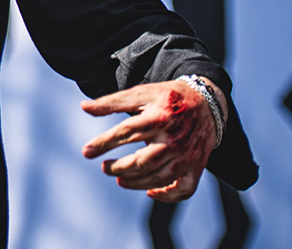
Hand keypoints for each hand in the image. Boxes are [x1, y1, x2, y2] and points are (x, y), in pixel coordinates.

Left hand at [80, 79, 224, 202]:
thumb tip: (84, 107)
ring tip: (119, 179)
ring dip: (136, 182)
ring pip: (159, 177)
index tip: (86, 151)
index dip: (104, 143)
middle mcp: (173, 138)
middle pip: (142, 161)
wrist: (207, 102)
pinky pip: (185, 189)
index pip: (125, 132)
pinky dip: (168, 196)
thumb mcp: (141, 93)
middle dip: (119, 168)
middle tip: (104, 167)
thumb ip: (112, 102)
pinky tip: (150, 193)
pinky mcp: (197, 166)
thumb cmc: (167, 97)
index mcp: (158, 117)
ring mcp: (187, 155)